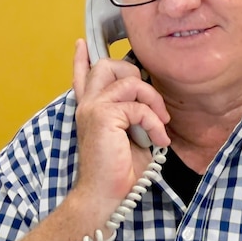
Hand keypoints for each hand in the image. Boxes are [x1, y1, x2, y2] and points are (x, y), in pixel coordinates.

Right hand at [71, 39, 170, 217]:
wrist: (105, 196)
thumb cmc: (119, 173)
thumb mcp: (131, 138)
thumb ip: (133, 116)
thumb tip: (152, 106)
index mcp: (91, 110)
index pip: (83, 78)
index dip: (82, 60)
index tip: (81, 44)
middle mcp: (87, 106)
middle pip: (106, 65)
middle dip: (134, 74)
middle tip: (150, 103)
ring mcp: (92, 108)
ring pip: (127, 80)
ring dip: (152, 100)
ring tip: (160, 124)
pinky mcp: (102, 115)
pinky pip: (137, 105)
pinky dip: (154, 121)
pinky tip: (158, 139)